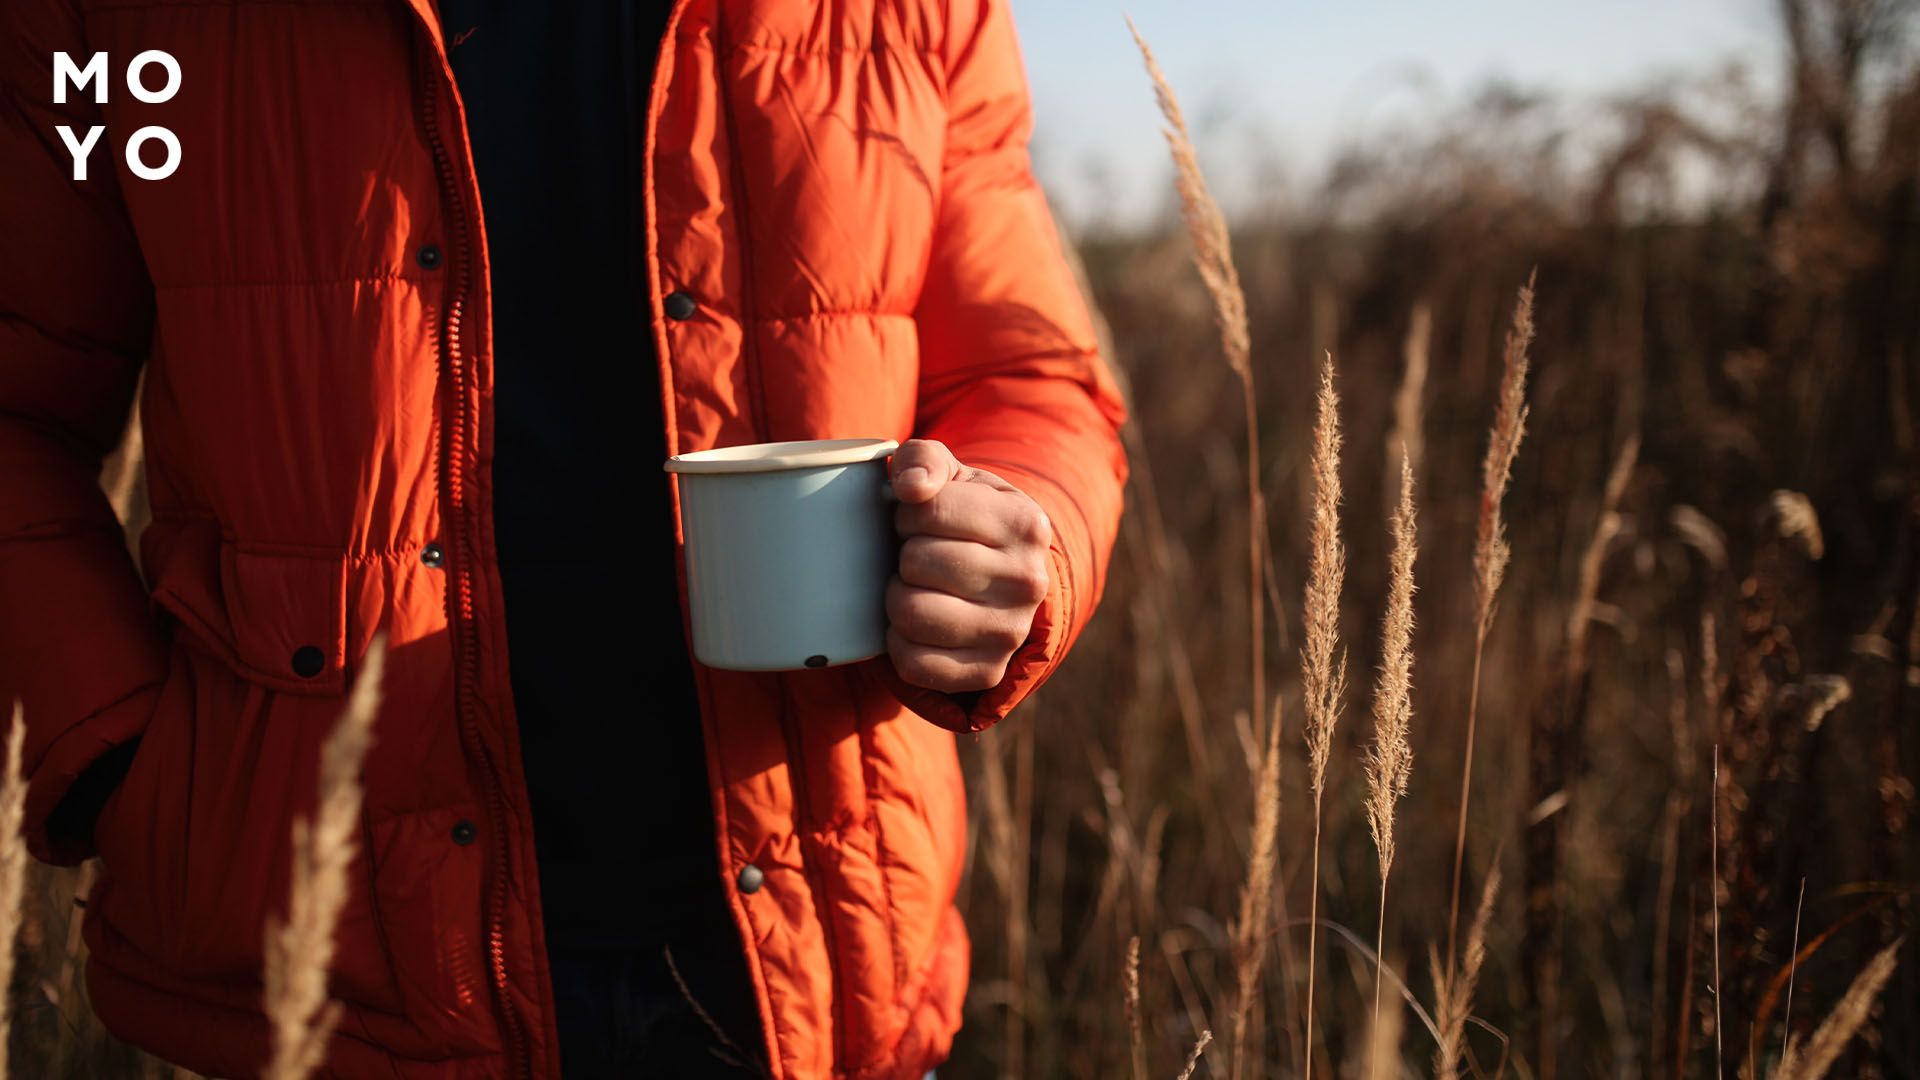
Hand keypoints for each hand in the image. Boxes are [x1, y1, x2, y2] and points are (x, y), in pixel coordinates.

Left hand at [887, 439, 1050, 693]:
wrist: (1000, 575)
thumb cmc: (965, 517)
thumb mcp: (953, 476)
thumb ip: (925, 459)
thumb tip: (910, 486)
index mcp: (1026, 524)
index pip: (928, 510)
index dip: (907, 514)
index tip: (920, 520)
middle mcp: (1028, 581)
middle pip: (917, 562)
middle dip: (903, 555)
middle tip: (917, 556)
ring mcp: (1011, 632)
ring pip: (911, 614)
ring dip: (897, 597)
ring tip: (914, 587)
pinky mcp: (988, 672)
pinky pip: (913, 663)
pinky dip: (898, 643)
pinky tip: (914, 625)